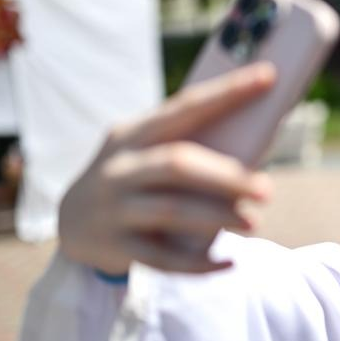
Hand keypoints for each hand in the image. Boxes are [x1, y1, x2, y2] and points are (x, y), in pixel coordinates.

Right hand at [58, 62, 276, 275]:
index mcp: (134, 133)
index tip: (268, 76)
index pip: (186, 106)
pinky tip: (228, 264)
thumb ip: (192, 144)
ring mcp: (113, 208)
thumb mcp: (150, 152)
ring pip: (171, 211)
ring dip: (217, 217)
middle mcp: (119, 167)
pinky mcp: (114, 246)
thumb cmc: (136, 178)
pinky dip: (197, 264)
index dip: (228, 92)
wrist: (71, 222)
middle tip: (267, 188)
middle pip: (177, 164)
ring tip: (253, 222)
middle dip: (226, 176)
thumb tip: (262, 139)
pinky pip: (162, 258)